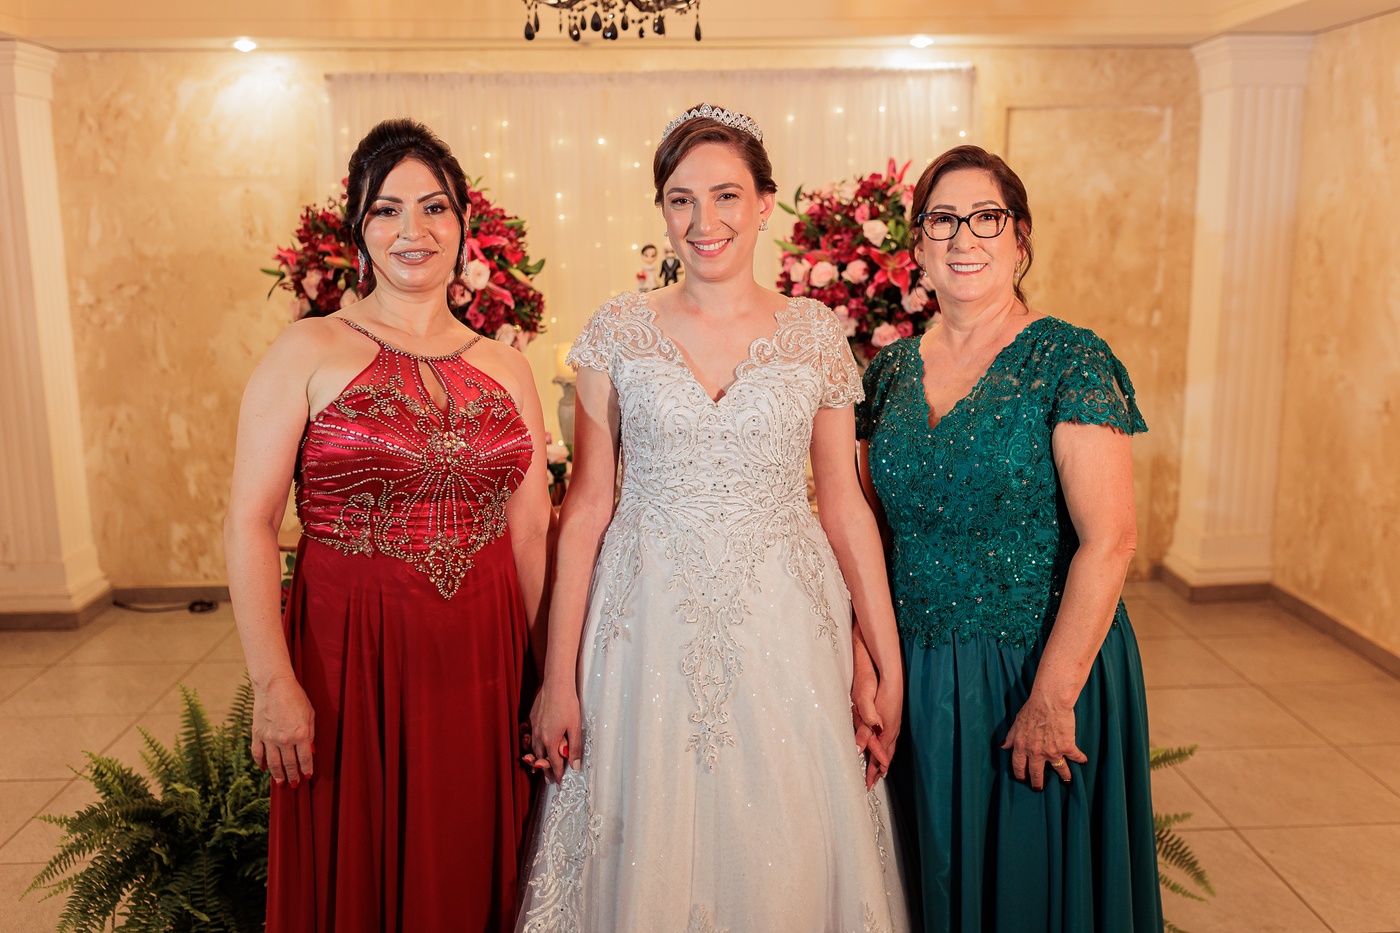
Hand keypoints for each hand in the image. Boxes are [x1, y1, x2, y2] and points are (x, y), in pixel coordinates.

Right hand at [252, 674, 314, 786]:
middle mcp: (284, 740)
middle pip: (289, 764)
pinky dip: (260, 763)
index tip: (308, 776)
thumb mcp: (310, 715)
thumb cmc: (296, 698)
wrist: (274, 687)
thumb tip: (311, 751)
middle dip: (293, 776)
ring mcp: (269, 738)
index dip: (307, 769)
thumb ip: (310, 734)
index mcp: (300, 735)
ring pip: (273, 763)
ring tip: (280, 783)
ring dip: (277, 775)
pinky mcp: (257, 734)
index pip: (305, 759)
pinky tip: (263, 769)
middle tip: (294, 785)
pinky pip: (258, 753)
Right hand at [523, 679, 581, 783]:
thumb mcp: (575, 727)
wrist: (556, 684)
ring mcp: (534, 727)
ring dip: (537, 759)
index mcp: (551, 741)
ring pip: (533, 748)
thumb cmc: (568, 704)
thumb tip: (575, 766)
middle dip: (546, 770)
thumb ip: (574, 748)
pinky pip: (530, 737)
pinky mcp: (532, 718)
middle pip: (541, 758)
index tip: (558, 783)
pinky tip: (534, 745)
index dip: (557, 774)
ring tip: (539, 766)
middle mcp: (539, 736)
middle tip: (549, 780)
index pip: (554, 763)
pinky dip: (532, 745)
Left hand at [853, 670, 901, 790]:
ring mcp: (894, 725)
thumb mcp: (865, 709)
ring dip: (883, 760)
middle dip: (878, 770)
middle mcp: (892, 730)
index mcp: (885, 731)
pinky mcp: (893, 719)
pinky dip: (887, 749)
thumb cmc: (877, 690)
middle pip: (885, 755)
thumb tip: (860, 750)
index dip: (872, 772)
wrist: (891, 675)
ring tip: (880, 770)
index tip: (868, 784)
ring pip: (889, 748)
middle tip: (873, 783)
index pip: (878, 757)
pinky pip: (890, 740)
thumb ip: (863, 731)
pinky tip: (885, 747)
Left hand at [1001, 691, 1086, 789]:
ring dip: (1064, 776)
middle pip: (1036, 773)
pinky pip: (1075, 756)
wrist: (1050, 702)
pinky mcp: (1067, 747)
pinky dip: (1080, 759)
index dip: (1020, 774)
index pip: (1018, 765)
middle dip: (1038, 783)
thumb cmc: (1032, 710)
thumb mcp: (1016, 723)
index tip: (1022, 779)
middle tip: (1039, 789)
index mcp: (1022, 746)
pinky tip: (1084, 761)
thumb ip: (1011, 737)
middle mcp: (1036, 753)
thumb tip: (1003, 746)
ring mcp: (1052, 752)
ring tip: (1067, 781)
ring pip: (1059, 769)